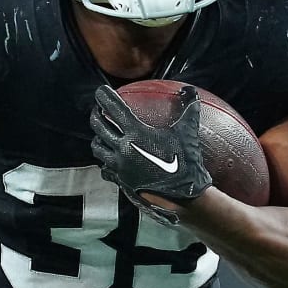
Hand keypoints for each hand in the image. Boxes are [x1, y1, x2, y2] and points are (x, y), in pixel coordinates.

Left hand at [89, 84, 212, 224]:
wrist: (183, 196)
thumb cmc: (186, 162)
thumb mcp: (188, 132)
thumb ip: (189, 108)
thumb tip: (191, 90)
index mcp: (136, 133)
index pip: (113, 108)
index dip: (104, 97)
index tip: (100, 91)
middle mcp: (122, 148)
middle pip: (99, 126)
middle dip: (96, 114)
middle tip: (99, 109)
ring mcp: (119, 166)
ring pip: (98, 148)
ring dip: (98, 138)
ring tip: (102, 133)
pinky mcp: (121, 181)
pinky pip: (105, 168)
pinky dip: (105, 161)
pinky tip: (111, 160)